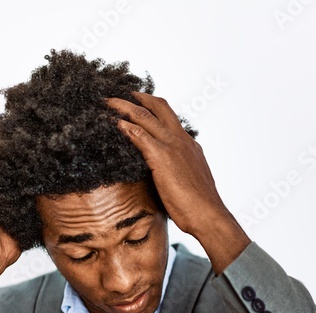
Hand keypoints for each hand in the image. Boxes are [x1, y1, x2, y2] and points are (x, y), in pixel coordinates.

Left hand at [106, 92, 233, 235]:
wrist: (208, 215)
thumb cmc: (200, 206)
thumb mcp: (191, 181)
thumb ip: (181, 172)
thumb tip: (173, 177)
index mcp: (190, 145)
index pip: (171, 119)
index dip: (155, 109)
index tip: (142, 105)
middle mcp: (181, 140)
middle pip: (159, 107)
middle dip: (139, 97)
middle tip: (121, 93)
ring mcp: (172, 146)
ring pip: (144, 115)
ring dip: (123, 106)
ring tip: (107, 102)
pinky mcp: (161, 156)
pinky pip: (138, 134)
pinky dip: (123, 125)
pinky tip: (111, 122)